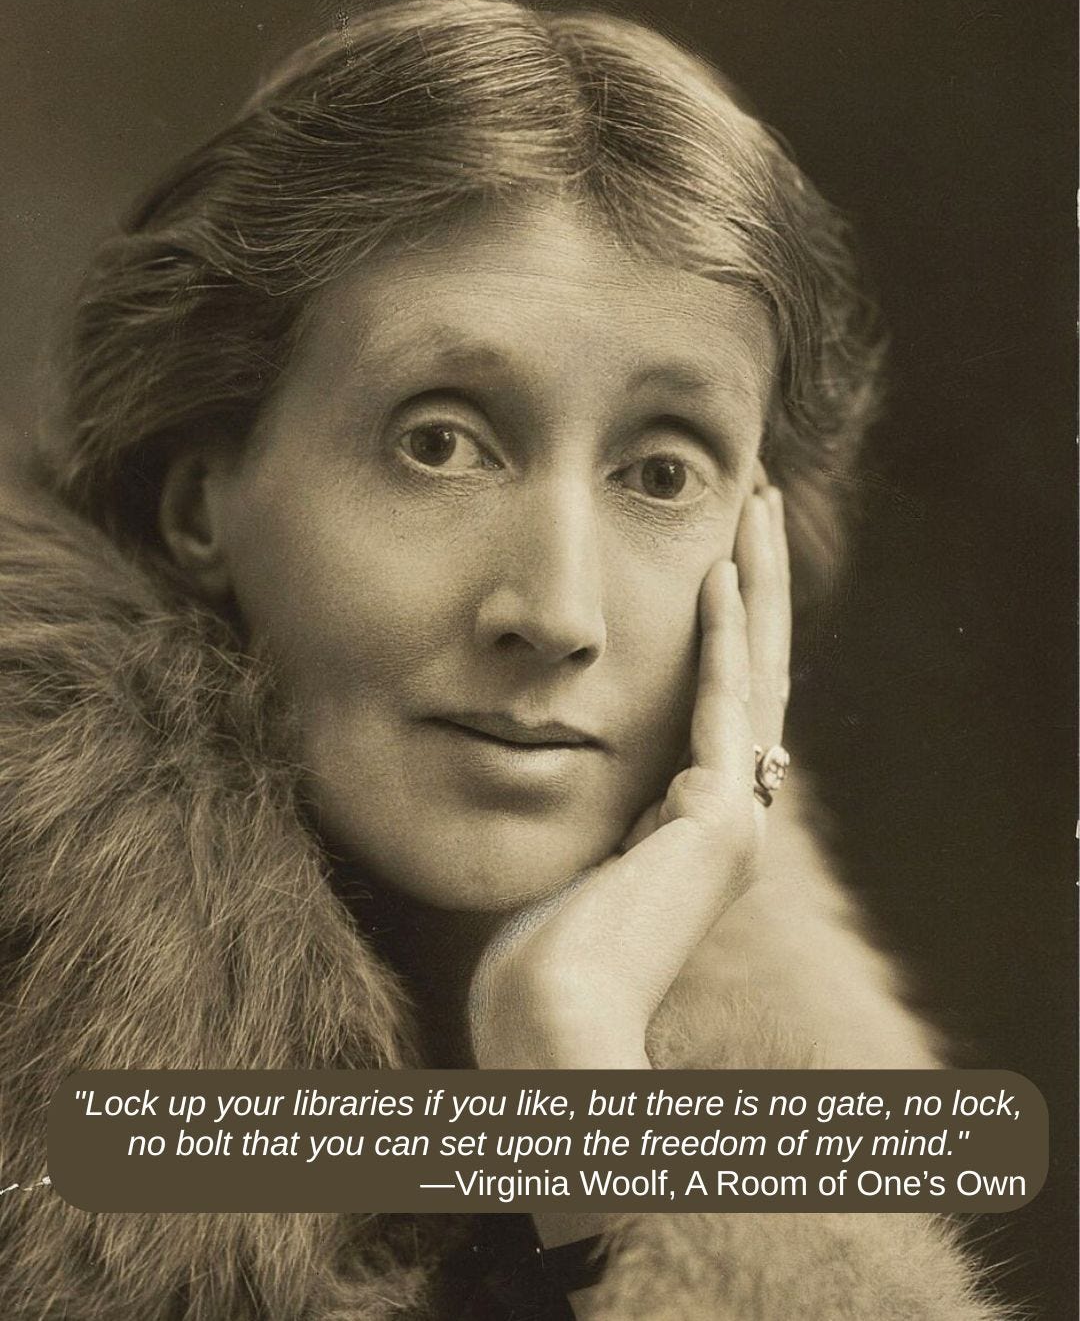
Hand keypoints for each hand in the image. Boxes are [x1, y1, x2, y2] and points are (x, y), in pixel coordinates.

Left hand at [468, 480, 790, 1069]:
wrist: (551, 1023)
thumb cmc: (538, 961)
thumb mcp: (565, 861)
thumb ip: (582, 811)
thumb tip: (539, 763)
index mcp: (695, 825)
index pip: (722, 704)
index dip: (726, 629)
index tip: (716, 562)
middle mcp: (730, 817)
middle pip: (758, 675)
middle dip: (757, 587)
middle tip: (757, 507)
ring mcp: (733, 821)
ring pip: (760, 676)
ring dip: (756, 587)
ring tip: (757, 508)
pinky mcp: (718, 822)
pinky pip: (725, 708)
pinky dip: (725, 639)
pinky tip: (720, 574)